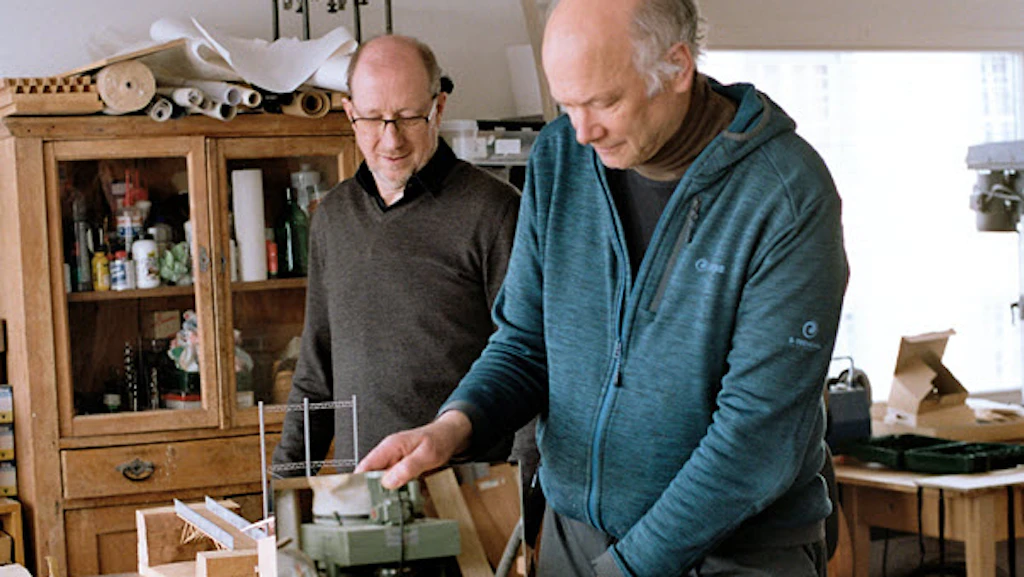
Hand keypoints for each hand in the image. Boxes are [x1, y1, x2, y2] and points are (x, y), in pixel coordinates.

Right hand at [355, 410, 472, 488]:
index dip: (362, 483)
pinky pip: (397, 485)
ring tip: (406, 499)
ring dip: (394, 494)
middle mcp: (389, 455)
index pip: (365, 466)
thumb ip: (408, 467)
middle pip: (373, 479)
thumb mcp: (427, 454)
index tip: (367, 499)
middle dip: (380, 493)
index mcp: (390, 447)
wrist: (450, 436)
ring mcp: (395, 463)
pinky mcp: (402, 471)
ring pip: (385, 485)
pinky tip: (413, 495)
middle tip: (392, 503)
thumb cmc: (440, 439)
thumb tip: (388, 482)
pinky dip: (403, 492)